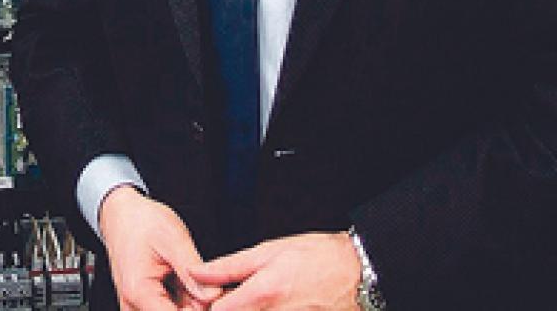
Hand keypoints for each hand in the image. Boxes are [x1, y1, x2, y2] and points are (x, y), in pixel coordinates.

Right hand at [98, 185, 223, 308]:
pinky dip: (184, 300)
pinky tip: (184, 280)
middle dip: (197, 303)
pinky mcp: (142, 307)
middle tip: (203, 279)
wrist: (120, 215)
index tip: (213, 293)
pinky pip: (169, 310)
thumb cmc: (141, 222)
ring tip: (188, 274)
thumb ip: (193, 272)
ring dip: (191, 301)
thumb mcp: (173, 240)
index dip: (202, 307)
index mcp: (140, 293)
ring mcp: (136, 308)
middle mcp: (133, 306)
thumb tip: (214, 297)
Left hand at [191, 232, 360, 309]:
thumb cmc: (318, 257)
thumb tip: (197, 271)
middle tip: (225, 298)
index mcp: (263, 294)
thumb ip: (229, 266)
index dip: (205, 304)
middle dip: (226, 308)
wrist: (360, 274)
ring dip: (246, 310)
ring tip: (254, 298)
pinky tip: (270, 304)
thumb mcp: (269, 251)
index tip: (206, 296)